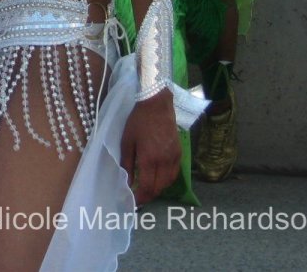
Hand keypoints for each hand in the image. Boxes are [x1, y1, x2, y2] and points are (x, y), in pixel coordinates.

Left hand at [120, 90, 180, 204]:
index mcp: (149, 159)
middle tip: (140, 197)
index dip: (141, 197)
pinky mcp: (179, 152)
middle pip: (159, 187)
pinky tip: (159, 178)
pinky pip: (175, 173)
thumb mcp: (127, 141)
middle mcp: (164, 161)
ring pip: (169, 182)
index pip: (147, 186)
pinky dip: (167, 180)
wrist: (157, 105)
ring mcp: (174, 157)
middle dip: (149, 195)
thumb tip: (127, 182)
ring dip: (159, 189)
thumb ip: (127, 163)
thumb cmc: (138, 121)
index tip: (134, 201)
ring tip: (148, 189)